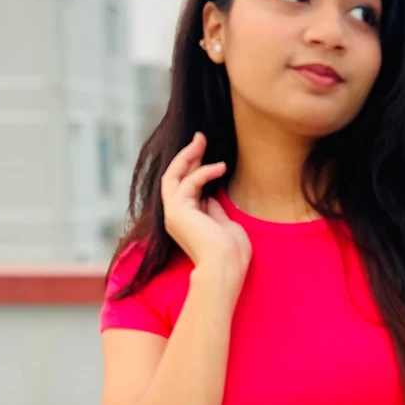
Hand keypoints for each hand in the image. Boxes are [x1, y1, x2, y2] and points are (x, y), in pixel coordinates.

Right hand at [160, 133, 251, 297]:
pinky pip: (187, 183)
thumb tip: (212, 195)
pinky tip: (220, 167)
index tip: (207, 153)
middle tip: (200, 137)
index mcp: (187, 220)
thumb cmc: (231, 252)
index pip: (185, 187)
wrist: (226, 267)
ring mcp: (174, 214)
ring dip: (188, 155)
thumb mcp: (224, 224)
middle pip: (173, 178)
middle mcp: (175, 216)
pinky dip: (203, 172)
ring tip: (203, 140)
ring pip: (173, 176)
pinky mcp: (177, 211)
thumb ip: (214, 209)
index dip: (194, 168)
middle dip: (186, 155)